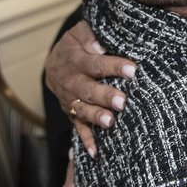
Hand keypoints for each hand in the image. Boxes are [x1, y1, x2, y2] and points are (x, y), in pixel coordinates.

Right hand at [45, 20, 135, 155]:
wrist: (54, 62)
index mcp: (75, 60)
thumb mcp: (80, 33)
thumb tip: (100, 44)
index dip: (113, 67)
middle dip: (105, 96)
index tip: (132, 70)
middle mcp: (70, 81)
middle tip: (123, 101)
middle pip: (87, 90)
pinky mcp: (70, 113)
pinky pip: (77, 127)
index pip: (95, 64)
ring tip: (110, 122)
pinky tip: (94, 153)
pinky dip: (85, 140)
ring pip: (81, 109)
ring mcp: (69, 99)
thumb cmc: (77, 45)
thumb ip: (90, 35)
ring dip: (96, 116)